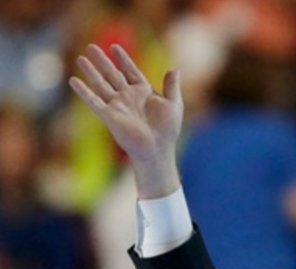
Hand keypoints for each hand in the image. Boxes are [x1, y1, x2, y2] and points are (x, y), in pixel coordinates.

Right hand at [69, 44, 183, 198]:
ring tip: (80, 58)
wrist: (157, 149)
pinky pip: (94, 101)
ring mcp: (117, 106)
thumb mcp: (174, 104)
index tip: (114, 47)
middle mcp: (128, 97)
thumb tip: (175, 68)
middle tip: (91, 46)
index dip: (123, 60)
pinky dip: (84, 91)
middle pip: (112, 74)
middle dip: (102, 61)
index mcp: (143, 93)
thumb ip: (172, 86)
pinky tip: (73, 80)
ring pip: (101, 84)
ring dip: (91, 71)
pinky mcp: (109, 116)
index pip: (131, 72)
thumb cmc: (168, 130)